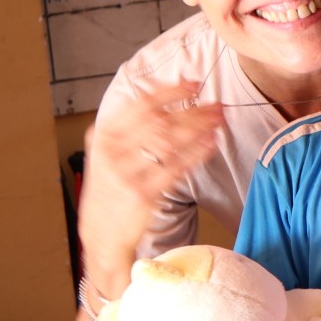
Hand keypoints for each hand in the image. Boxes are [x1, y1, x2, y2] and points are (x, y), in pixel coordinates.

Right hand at [78, 81, 222, 287]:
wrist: (101, 236)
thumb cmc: (109, 193)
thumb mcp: (105, 155)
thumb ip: (126, 130)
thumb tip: (158, 98)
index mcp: (102, 136)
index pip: (140, 105)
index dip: (170, 91)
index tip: (192, 84)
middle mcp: (111, 152)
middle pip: (160, 120)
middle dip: (193, 109)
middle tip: (216, 104)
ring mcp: (126, 174)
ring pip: (170, 141)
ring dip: (199, 127)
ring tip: (218, 120)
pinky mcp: (142, 194)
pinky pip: (176, 167)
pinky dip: (196, 153)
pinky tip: (210, 144)